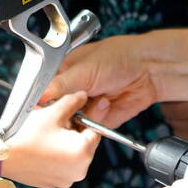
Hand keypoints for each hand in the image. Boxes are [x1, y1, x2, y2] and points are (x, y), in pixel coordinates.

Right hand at [2, 92, 104, 187]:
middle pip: (86, 144)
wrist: (0, 156)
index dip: (85, 118)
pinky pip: (62, 166)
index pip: (96, 131)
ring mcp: (66, 180)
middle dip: (75, 132)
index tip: (75, 113)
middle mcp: (79, 170)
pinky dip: (57, 156)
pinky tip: (43, 147)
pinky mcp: (54, 184)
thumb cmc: (26, 135)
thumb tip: (82, 96)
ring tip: (48, 134)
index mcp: (83, 152)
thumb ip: (73, 102)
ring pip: (74, 155)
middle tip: (58, 122)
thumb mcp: (53, 112)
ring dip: (66, 144)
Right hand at [40, 34, 159, 127]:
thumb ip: (61, 84)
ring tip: (98, 99)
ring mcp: (86, 107)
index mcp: (63, 75)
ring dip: (85, 116)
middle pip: (57, 114)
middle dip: (66, 113)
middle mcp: (73, 93)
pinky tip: (105, 106)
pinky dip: (97, 122)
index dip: (45, 104)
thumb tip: (39, 95)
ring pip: (74, 124)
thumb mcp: (84, 69)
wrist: (148, 69)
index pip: (44, 94)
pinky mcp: (100, 121)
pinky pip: (91, 130)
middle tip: (75, 104)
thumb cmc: (118, 57)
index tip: (48, 107)